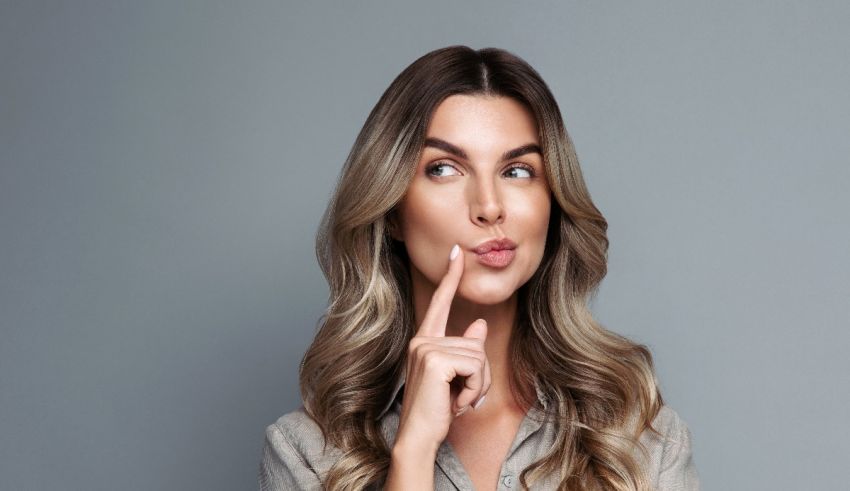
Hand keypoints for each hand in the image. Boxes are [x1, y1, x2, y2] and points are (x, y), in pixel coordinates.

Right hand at [393, 244, 491, 454]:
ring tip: (458, 401)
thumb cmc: (435, 411)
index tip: (456, 252)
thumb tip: (479, 325)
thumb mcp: (455, 379)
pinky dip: (475, 389)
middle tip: (461, 398)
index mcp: (424, 341)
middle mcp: (422, 340)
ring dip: (478, 385)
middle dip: (479, 376)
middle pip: (476, 344)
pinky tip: (459, 403)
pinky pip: (476, 367)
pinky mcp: (436, 360)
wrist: (419, 437)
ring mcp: (426, 348)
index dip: (450, 277)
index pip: (439, 302)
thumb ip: (465, 350)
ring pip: (479, 356)